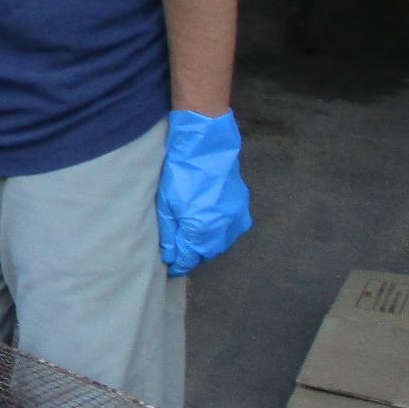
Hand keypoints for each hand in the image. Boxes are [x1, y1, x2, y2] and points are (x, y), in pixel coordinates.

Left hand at [156, 109, 251, 275]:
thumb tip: (170, 255)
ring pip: (221, 242)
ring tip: (190, 241)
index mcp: (203, 227)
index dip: (179, 263)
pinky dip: (219, 233)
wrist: (206, 141)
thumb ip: (170, 232)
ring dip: (206, 245)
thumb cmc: (181, 169)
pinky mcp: (242, 204)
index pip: (191, 256)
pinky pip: (232, 229)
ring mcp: (236, 215)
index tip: (169, 265)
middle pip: (207, 252)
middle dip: (192, 255)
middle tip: (177, 253)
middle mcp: (224, 226)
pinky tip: (208, 228)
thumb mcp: (166, 202)